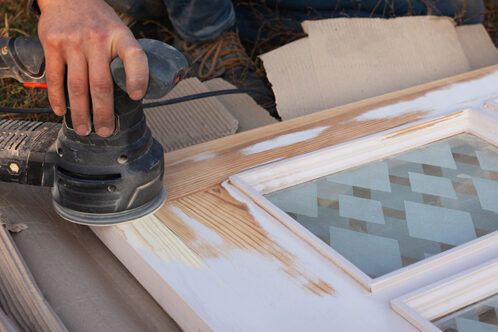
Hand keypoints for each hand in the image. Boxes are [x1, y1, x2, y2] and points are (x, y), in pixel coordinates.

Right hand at [37, 0, 148, 136]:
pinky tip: (61, 112)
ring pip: (78, 87)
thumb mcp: (120, 32)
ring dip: (81, 113)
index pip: (135, 57)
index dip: (138, 78)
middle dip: (104, 113)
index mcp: (120, 36)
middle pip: (101, 84)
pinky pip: (55, 77)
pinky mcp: (53, 44)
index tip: (137, 97)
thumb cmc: (99, 22)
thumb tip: (135, 94)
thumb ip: (125, 58)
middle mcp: (97, 39)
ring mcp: (74, 42)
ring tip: (84, 129)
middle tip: (105, 131)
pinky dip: (57, 98)